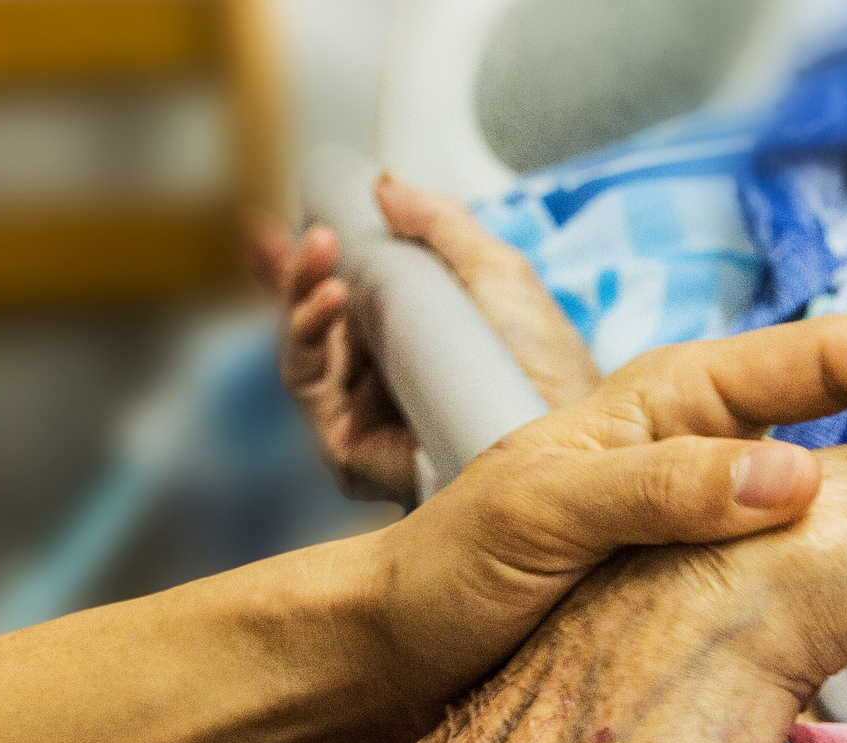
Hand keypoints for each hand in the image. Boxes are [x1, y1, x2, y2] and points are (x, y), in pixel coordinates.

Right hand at [245, 176, 600, 502]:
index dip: (304, 261)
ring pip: (300, 351)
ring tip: (321, 260)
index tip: (279, 221)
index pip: (338, 294)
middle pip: (308, 321)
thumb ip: (442, 225)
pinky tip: (331, 301)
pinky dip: (306, 340)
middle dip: (289, 271)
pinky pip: (308, 389)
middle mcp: (378, 378)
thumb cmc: (546, 364)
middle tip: (309, 233)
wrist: (566, 429)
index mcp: (407, 337)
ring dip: (298, 295)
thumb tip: (386, 187)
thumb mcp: (496, 272)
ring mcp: (360, 415)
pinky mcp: (350, 451)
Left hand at [352, 316, 846, 735]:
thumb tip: (795, 477)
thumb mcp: (548, 515)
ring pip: (840, 473)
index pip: (824, 355)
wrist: (404, 644)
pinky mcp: (709, 571)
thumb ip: (660, 489)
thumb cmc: (457, 565)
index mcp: (674, 395)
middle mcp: (705, 438)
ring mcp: (713, 504)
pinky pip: (807, 551)